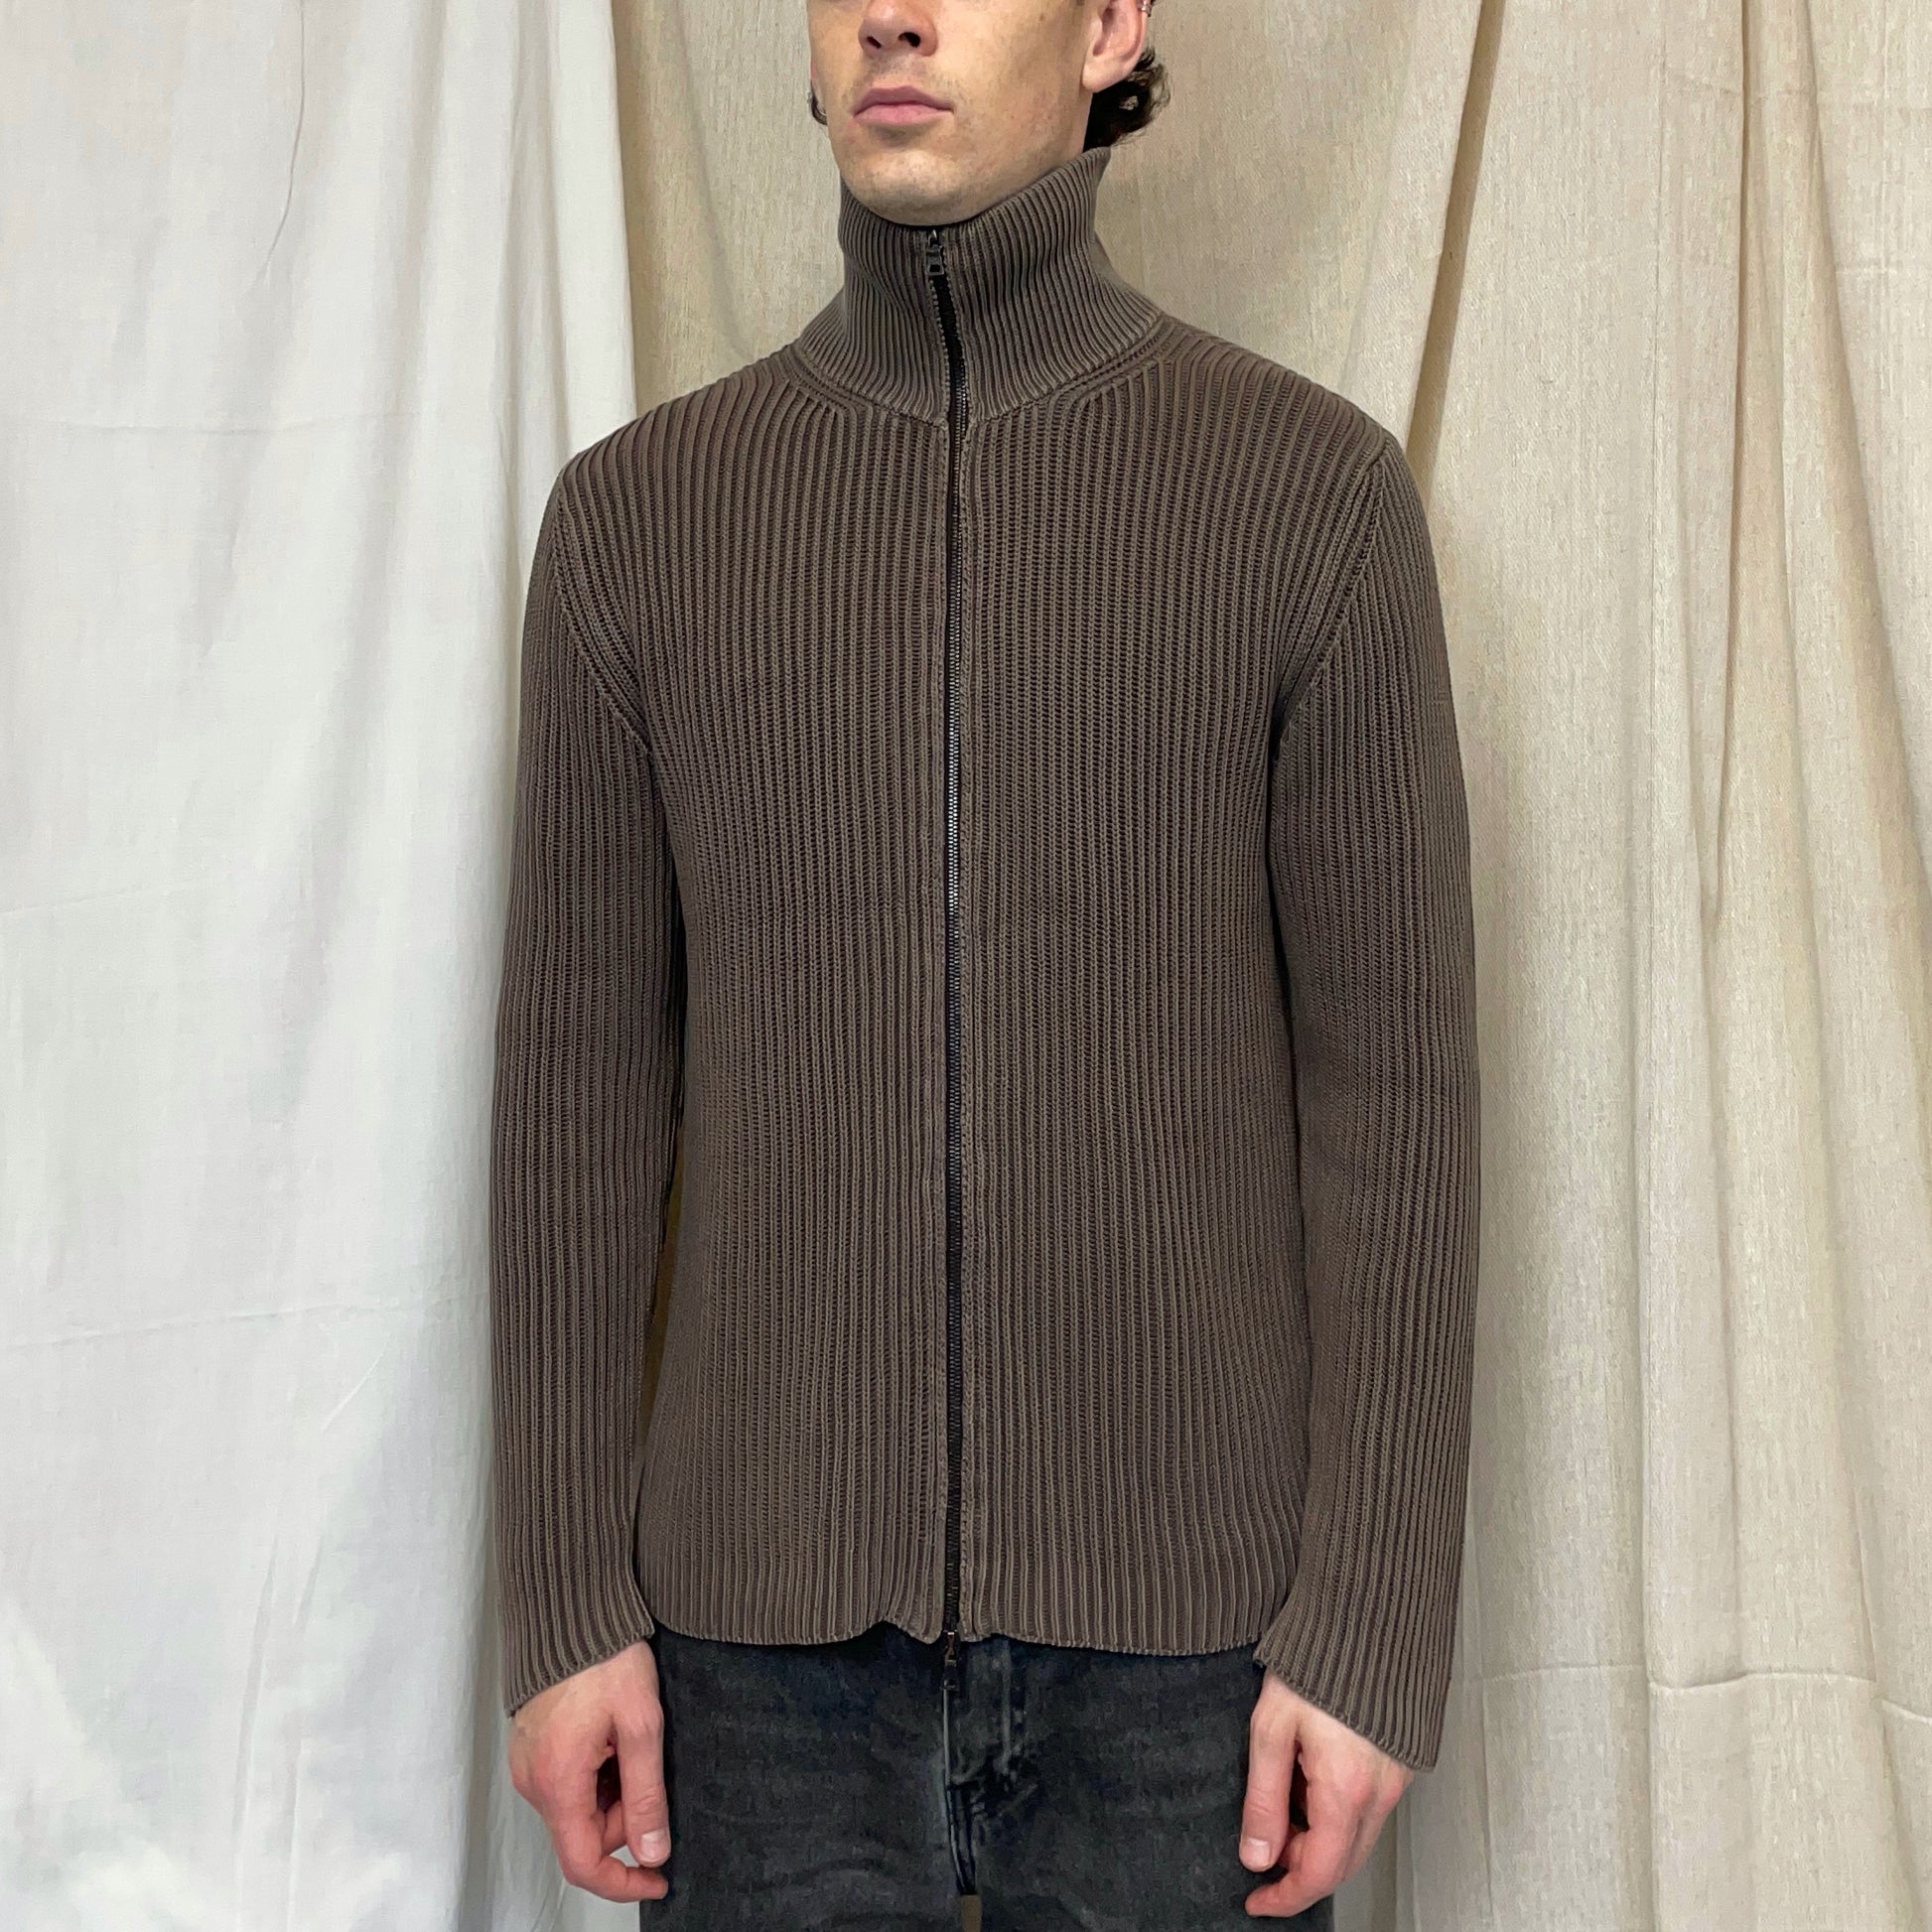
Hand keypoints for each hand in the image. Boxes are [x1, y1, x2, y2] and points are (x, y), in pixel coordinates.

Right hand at [505, 1640, 671, 1903]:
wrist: (572, 1609)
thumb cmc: (606, 1657)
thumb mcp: (641, 1725)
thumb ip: (646, 1795)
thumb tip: (652, 1851)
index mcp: (557, 1781)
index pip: (583, 1863)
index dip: (623, 1882)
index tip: (658, 1876)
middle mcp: (532, 1781)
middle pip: (584, 1834)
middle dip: (624, 1817)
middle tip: (649, 1766)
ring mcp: (527, 1764)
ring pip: (577, 1809)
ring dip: (611, 1792)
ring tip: (628, 1740)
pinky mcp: (530, 1749)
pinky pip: (566, 1785)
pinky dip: (595, 1775)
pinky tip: (609, 1737)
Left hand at [1237, 1669, 1411, 1916]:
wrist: (1366, 1617)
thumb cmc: (1315, 1664)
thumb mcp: (1270, 1729)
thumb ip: (1263, 1799)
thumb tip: (1256, 1856)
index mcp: (1347, 1789)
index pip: (1320, 1872)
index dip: (1286, 1896)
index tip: (1257, 1900)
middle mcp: (1381, 1792)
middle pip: (1343, 1863)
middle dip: (1300, 1870)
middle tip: (1263, 1851)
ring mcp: (1396, 1779)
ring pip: (1357, 1838)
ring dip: (1319, 1841)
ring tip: (1280, 1805)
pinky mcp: (1400, 1763)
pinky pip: (1368, 1810)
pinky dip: (1337, 1815)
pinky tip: (1308, 1783)